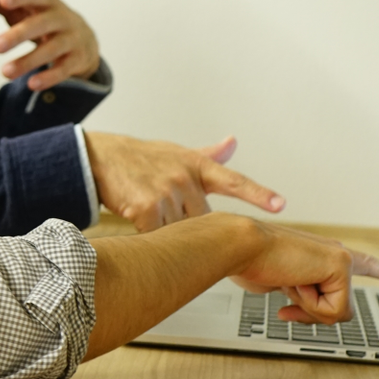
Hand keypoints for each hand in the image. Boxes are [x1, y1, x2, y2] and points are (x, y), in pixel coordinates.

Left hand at [0, 0, 99, 91]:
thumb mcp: (30, 9)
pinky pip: (63, 69)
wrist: (84, 41)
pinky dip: (48, 77)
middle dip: (18, 34)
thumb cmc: (47, 21)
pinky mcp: (78, 59)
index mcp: (48, 2)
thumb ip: (6, 3)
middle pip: (41, 24)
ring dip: (28, 61)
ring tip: (4, 72)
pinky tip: (31, 84)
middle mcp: (63, 18)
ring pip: (51, 49)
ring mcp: (73, 39)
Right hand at [84, 131, 284, 231]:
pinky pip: (157, 235)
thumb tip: (233, 142)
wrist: (99, 157)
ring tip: (145, 207)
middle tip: (165, 210)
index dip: (258, 194)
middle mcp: (185, 177)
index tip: (280, 205)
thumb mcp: (176, 152)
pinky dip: (147, 233)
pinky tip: (135, 215)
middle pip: (201, 220)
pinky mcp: (148, 207)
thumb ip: (208, 154)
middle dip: (186, 223)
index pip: (234, 181)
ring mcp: (167, 192)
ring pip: (178, 230)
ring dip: (164, 228)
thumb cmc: (139, 158)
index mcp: (196, 166)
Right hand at [230, 220, 378, 323]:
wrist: (239, 245)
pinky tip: (293, 279)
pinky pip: (332, 310)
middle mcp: (336, 253)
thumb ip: (298, 296)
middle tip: (287, 283)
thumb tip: (299, 309)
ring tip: (287, 278)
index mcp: (323, 255)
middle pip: (340, 308)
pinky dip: (308, 303)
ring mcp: (341, 258)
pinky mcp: (341, 264)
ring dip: (306, 306)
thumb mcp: (278, 285)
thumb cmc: (250, 261)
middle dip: (311, 311)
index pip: (365, 264)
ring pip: (336, 312)